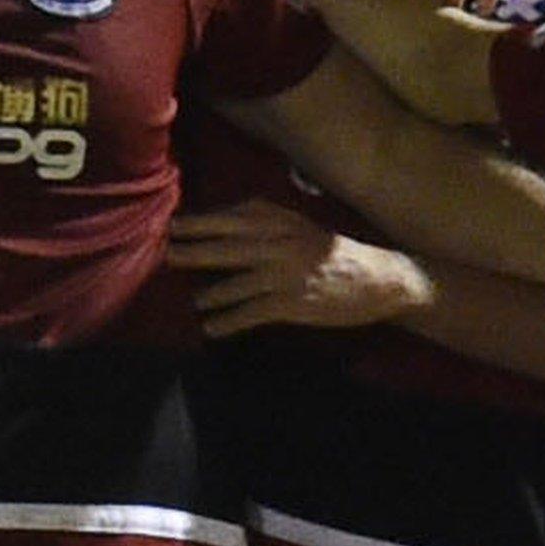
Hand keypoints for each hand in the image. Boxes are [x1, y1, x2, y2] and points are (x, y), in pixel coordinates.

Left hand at [167, 199, 433, 336]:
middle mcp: (277, 243)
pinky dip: (227, 321)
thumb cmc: (331, 251)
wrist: (376, 277)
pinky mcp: (289, 303)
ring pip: (233, 283)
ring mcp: (282, 274)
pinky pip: (249, 312)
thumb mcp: (299, 224)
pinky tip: (211, 328)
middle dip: (193, 251)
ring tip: (195, 302)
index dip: (200, 223)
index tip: (174, 225)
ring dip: (209, 294)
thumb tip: (221, 219)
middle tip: (168, 255)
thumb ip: (265, 220)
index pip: (231, 217)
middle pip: (225, 246)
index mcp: (280, 220)